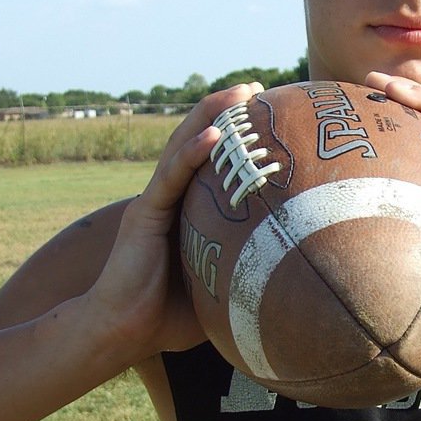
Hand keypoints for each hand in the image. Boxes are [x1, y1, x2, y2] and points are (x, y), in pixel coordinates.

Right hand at [86, 82, 264, 361]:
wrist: (122, 332)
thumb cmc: (170, 317)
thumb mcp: (220, 287)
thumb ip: (247, 273)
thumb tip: (299, 280)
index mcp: (184, 209)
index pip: (212, 163)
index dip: (235, 136)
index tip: (266, 115)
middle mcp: (168, 197)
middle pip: (198, 142)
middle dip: (225, 110)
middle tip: (257, 88)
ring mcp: (154, 202)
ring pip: (183, 147)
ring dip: (211, 116)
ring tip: (240, 92)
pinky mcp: (144, 214)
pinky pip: (170, 178)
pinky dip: (192, 154)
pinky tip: (214, 135)